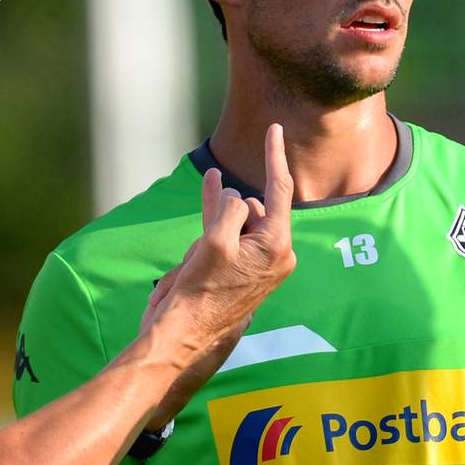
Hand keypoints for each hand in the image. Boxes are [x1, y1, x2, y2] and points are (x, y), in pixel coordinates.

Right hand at [144, 123, 295, 376]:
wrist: (186, 336)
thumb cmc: (201, 291)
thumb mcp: (215, 240)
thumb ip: (227, 207)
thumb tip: (231, 193)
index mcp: (277, 245)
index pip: (278, 189)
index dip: (275, 156)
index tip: (276, 128)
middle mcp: (275, 253)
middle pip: (250, 207)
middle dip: (223, 213)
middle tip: (205, 253)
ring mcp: (258, 262)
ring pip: (233, 222)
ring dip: (210, 229)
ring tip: (194, 265)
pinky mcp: (241, 268)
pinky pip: (229, 234)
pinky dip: (217, 216)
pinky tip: (207, 184)